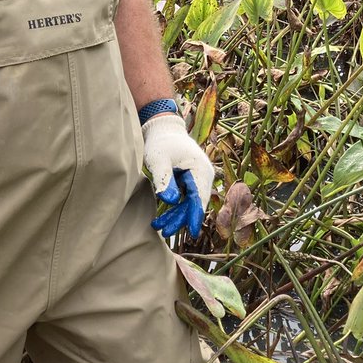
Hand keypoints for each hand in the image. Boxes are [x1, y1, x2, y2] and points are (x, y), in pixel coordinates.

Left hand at [141, 113, 214, 239]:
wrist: (163, 130)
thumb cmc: (160, 142)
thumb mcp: (159, 159)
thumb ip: (164, 179)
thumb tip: (170, 200)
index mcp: (200, 169)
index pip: (199, 197)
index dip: (195, 215)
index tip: (192, 232)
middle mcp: (203, 175)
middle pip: (194, 203)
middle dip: (181, 219)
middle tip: (164, 232)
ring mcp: (198, 179)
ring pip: (189, 203)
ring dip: (176, 216)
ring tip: (159, 227)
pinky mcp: (190, 182)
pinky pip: (185, 199)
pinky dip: (174, 208)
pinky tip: (161, 219)